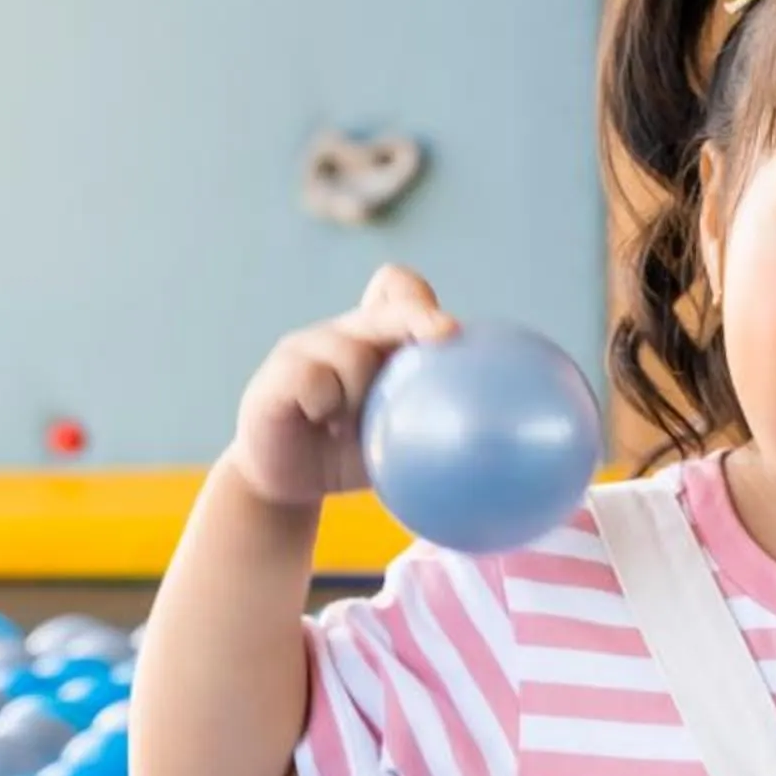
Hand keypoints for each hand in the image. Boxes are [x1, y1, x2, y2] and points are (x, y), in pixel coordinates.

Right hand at [223, 264, 456, 508]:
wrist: (284, 484)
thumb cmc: (349, 456)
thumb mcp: (400, 438)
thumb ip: (433, 416)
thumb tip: (497, 430)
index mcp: (377, 339)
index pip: (399, 291)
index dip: (423, 305)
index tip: (452, 334)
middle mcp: (345, 334)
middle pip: (386, 309)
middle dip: (419, 319)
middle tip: (447, 335)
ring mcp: (308, 348)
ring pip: (353, 352)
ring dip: (361, 393)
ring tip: (345, 426)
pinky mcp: (277, 374)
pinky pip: (314, 380)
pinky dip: (325, 405)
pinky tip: (319, 424)